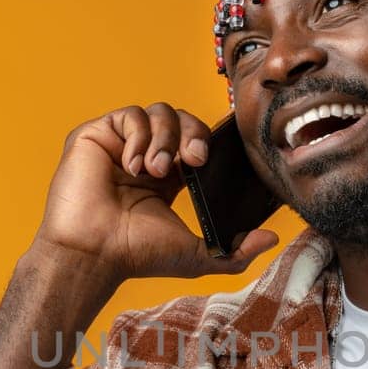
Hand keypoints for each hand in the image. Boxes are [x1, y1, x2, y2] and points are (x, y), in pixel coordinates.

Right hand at [34, 103, 279, 281]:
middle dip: (192, 134)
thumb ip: (236, 250)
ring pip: (157, 112)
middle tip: (193, 160)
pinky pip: (128, 115)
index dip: (205, 142)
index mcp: (166, 178)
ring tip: (156, 170)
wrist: (94, 253)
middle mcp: (143, 156)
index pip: (194, 140)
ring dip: (165, 138)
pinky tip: (133, 164)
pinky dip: (138, 136)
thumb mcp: (198, 255)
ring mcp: (119, 144)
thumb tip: (273, 238)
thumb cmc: (137, 256)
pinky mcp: (96, 136)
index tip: (207, 161)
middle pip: (180, 118)